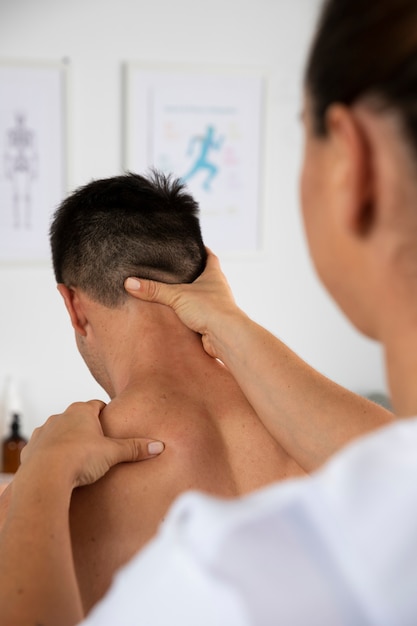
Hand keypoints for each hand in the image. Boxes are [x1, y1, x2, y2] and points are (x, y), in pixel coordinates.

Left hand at [20, 400, 164, 488]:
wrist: (44, 477)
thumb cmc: (77, 459)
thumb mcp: (113, 453)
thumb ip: (135, 448)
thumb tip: (158, 446)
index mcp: (80, 411)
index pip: (97, 405)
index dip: (106, 414)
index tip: (111, 424)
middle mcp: (60, 418)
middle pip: (77, 419)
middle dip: (87, 430)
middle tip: (99, 445)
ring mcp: (43, 433)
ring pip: (59, 433)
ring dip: (67, 442)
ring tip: (78, 459)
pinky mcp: (30, 450)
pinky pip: (43, 450)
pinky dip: (51, 456)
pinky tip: (60, 469)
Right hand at [124, 249, 238, 358]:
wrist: (225, 336)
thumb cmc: (211, 309)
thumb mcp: (177, 296)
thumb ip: (154, 289)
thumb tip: (130, 283)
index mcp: (213, 275)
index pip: (209, 256)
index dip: (200, 250)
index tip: (190, 245)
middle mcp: (217, 288)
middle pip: (204, 276)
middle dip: (190, 273)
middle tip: (173, 269)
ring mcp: (215, 305)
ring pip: (200, 296)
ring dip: (188, 295)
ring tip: (170, 291)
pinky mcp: (211, 321)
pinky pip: (197, 314)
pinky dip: (187, 313)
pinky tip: (175, 314)